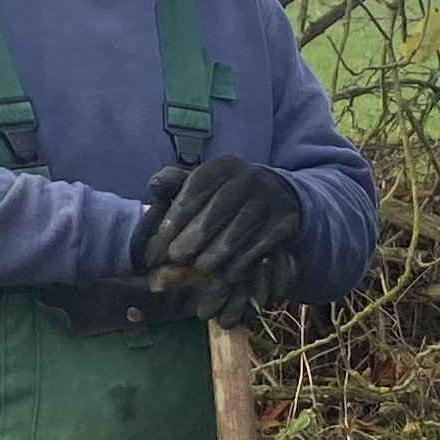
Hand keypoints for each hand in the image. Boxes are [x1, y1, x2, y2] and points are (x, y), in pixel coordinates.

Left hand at [131, 153, 304, 315]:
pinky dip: (242, 261)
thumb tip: (154, 186)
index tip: (163, 238)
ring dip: (217, 252)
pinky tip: (227, 274)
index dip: (178, 214)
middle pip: (218, 208)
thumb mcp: (205, 185)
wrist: (278, 197)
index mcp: (225, 166)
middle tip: (176, 258)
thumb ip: (175, 184)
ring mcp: (270, 197)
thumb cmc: (228, 196)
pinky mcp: (285, 219)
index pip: (197, 187)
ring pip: (239, 229)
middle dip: (195, 236)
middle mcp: (249, 176)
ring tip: (200, 268)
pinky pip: (260, 244)